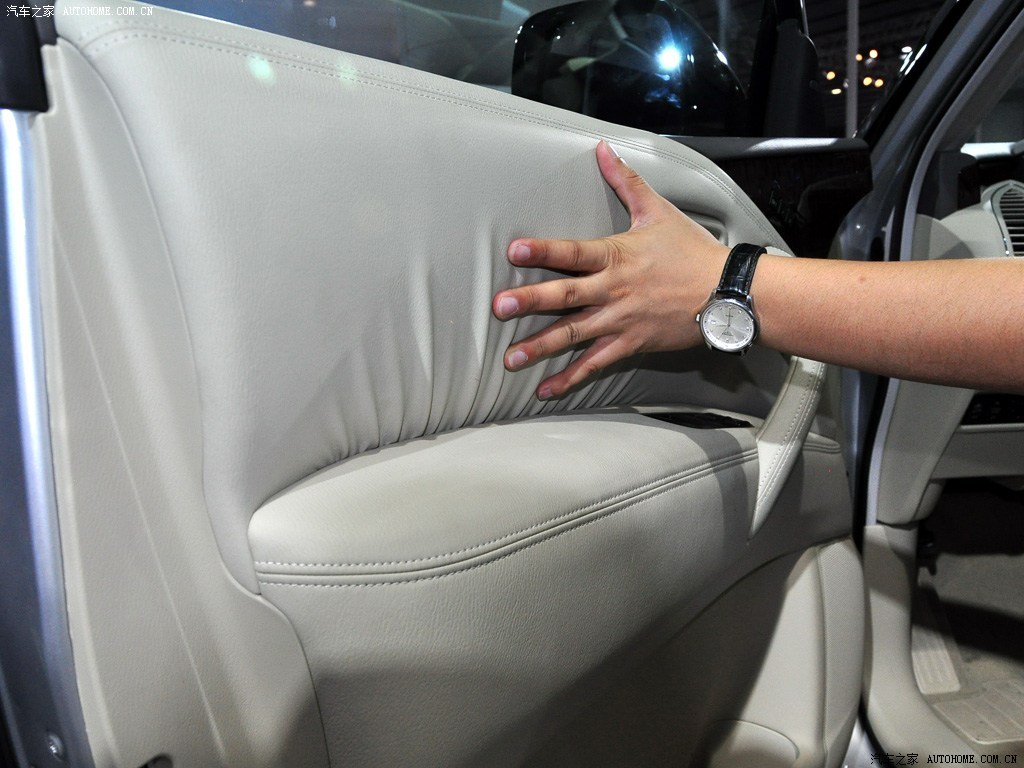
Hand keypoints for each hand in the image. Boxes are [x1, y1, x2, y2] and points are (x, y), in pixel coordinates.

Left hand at [492, 140, 728, 398]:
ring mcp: (620, 321)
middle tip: (499, 308)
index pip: (573, 252)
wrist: (727, 293)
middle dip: (531, 302)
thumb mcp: (658, 211)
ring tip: (509, 358)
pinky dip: (570, 378)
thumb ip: (624, 181)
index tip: (515, 251)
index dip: (544, 250)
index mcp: (617, 255)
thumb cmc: (692, 251)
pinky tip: (544, 388)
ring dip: (540, 347)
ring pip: (574, 335)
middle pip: (565, 296)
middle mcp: (613, 290)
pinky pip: (595, 363)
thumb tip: (602, 149)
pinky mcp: (630, 344)